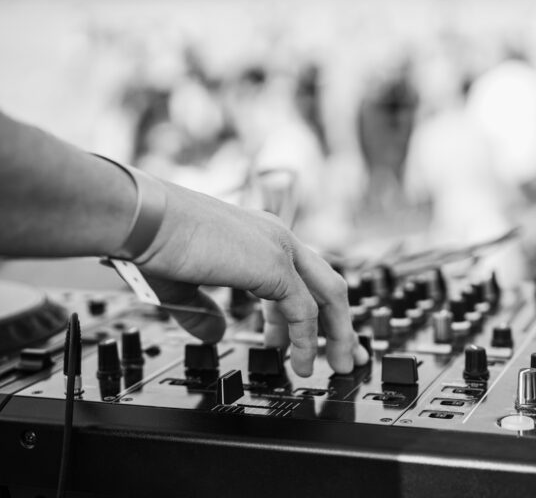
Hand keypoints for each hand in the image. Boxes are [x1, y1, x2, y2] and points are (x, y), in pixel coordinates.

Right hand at [135, 182, 367, 375]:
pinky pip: (304, 312)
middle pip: (326, 285)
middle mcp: (276, 238)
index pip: (299, 278)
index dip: (304, 315)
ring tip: (337, 366)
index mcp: (258, 238)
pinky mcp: (275, 266)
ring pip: (328, 296)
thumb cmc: (152, 243)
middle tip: (345, 355)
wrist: (141, 219)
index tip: (303, 343)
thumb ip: (204, 312)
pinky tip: (300, 364)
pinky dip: (307, 341)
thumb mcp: (184, 287)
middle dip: (340, 323)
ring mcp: (280, 249)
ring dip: (337, 334)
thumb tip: (216, 334)